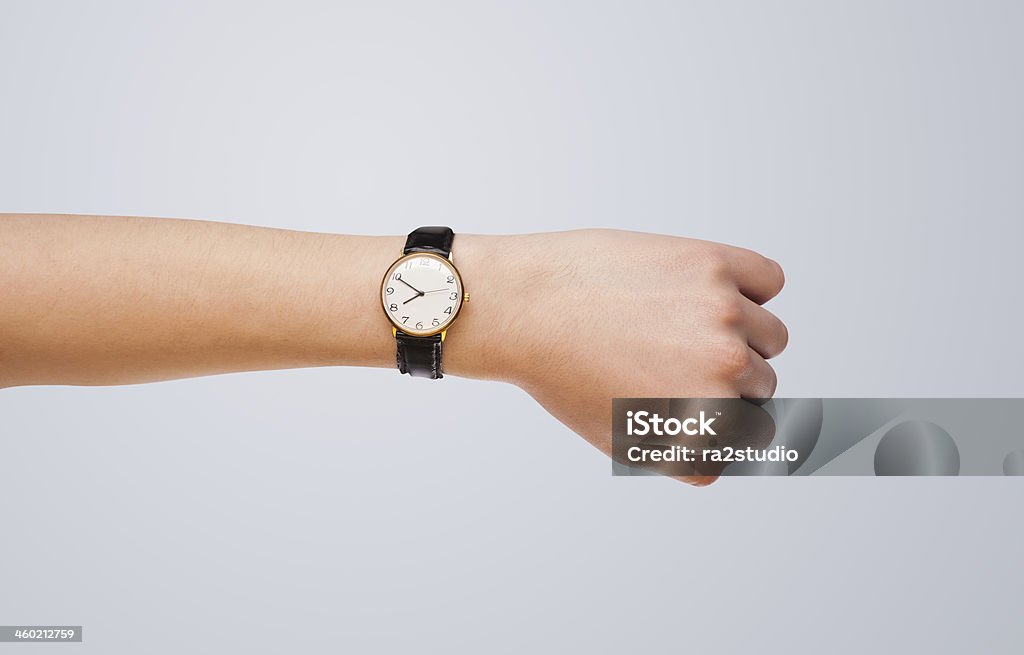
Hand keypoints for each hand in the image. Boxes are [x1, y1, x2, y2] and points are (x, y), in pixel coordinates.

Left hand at [449, 229, 787, 484]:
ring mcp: (723, 317)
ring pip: (771, 337)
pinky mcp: (714, 265)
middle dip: (720, 377)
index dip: (712, 418)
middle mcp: (723, 377)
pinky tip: (703, 292)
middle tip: (663, 358)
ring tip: (675, 325)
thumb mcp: (622, 438)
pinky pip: (768, 281)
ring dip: (738, 334)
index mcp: (704, 430)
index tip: (675, 397)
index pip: (751, 436)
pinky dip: (749, 288)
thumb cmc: (563, 373)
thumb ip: (688, 453)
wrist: (521, 306)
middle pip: (761, 386)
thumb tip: (741, 444)